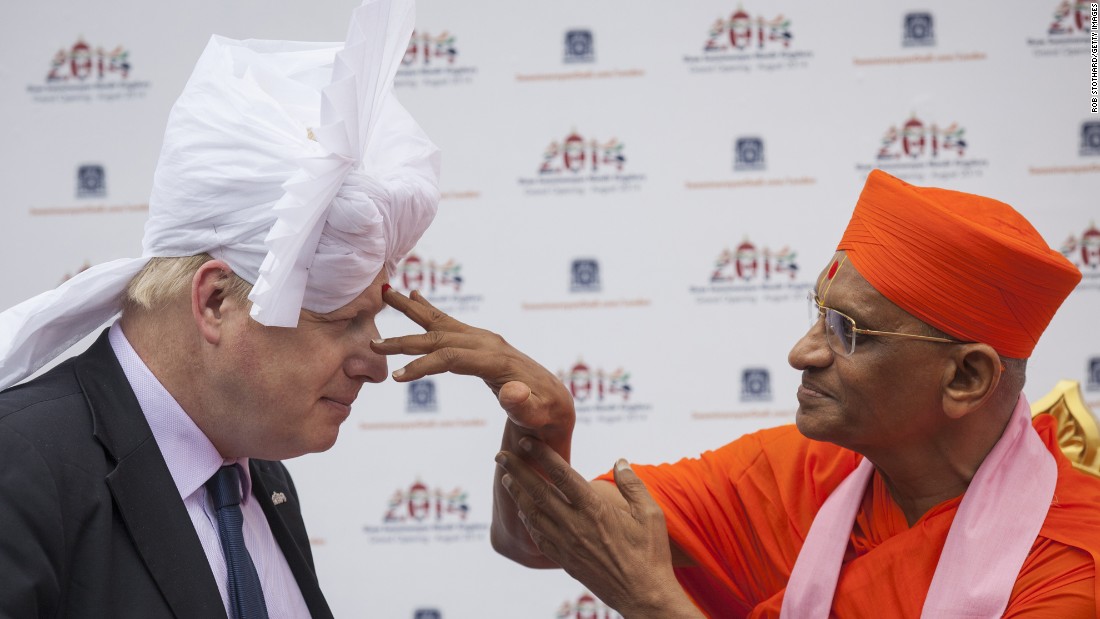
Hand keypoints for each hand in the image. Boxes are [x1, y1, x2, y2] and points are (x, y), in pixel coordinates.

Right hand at [371, 287, 574, 433]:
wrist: (555, 400)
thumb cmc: (545, 412)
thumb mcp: (538, 414)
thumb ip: (524, 405)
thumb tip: (512, 392)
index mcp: (497, 360)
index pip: (452, 358)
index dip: (424, 366)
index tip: (396, 377)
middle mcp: (488, 343)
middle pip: (440, 335)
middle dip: (406, 340)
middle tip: (373, 344)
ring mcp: (484, 339)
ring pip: (442, 321)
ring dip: (412, 309)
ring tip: (386, 293)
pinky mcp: (481, 342)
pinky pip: (449, 323)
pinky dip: (428, 309)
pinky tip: (415, 295)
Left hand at [497, 438, 701, 618]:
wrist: (643, 596)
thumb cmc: (650, 553)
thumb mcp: (651, 514)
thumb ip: (632, 484)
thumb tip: (620, 461)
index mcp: (595, 509)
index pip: (562, 475)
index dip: (542, 455)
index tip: (526, 441)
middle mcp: (575, 525)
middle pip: (538, 492)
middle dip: (517, 471)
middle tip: (500, 456)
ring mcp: (567, 544)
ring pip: (533, 514)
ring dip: (517, 494)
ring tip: (505, 479)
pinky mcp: (565, 560)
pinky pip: (539, 537)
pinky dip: (527, 521)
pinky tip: (523, 512)